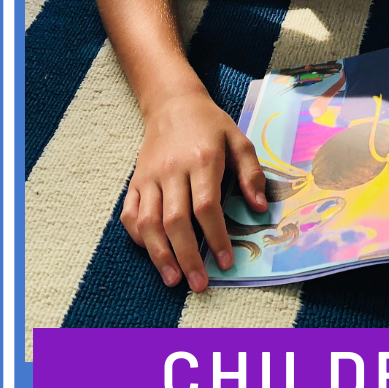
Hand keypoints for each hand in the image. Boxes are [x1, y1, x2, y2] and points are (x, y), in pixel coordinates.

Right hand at [120, 87, 267, 290]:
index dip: (216, 237)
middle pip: (174, 221)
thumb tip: (258, 208)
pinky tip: (153, 252)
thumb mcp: (239, 140)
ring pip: (148, 222)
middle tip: (199, 284)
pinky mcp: (135, 182)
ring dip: (159, 255)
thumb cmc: (210, 125)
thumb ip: (250, 174)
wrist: (172, 103)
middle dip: (187, 256)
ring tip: (173, 279)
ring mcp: (149, 177)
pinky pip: (130, 214)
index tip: (225, 262)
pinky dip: (138, 237)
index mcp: (201, 160)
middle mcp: (172, 171)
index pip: (205, 207)